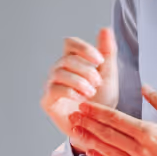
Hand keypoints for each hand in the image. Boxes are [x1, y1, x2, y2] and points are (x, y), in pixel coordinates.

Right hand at [40, 28, 119, 147]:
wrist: (98, 127)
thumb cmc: (101, 101)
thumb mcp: (109, 75)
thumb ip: (107, 53)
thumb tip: (105, 28)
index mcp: (73, 61)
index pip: (70, 43)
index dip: (84, 48)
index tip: (99, 60)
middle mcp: (59, 70)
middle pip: (67, 58)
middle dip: (86, 69)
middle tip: (98, 83)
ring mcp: (51, 85)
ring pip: (59, 72)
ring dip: (79, 81)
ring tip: (91, 93)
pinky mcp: (47, 101)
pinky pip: (54, 89)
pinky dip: (70, 91)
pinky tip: (81, 99)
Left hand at [69, 85, 156, 155]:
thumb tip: (145, 87)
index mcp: (149, 133)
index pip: (116, 120)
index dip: (97, 112)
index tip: (84, 106)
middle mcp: (141, 150)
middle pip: (107, 134)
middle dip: (87, 124)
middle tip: (72, 115)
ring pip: (108, 151)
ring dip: (89, 140)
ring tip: (75, 132)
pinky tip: (91, 151)